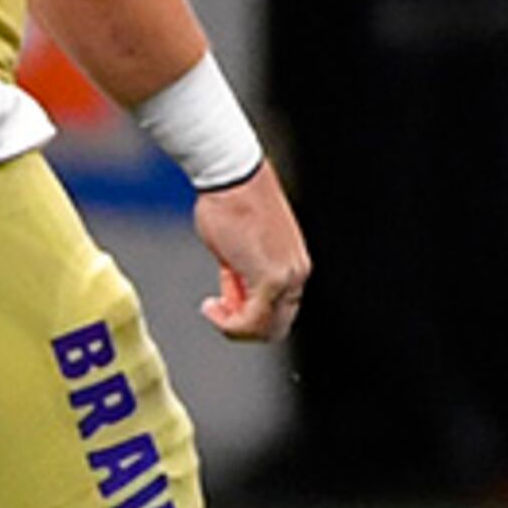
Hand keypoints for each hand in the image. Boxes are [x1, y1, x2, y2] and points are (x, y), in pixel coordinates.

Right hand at [193, 169, 310, 342]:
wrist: (233, 179)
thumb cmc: (230, 202)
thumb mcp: (236, 247)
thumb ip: (241, 274)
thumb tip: (234, 292)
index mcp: (293, 264)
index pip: (278, 309)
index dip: (247, 312)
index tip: (222, 296)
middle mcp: (297, 273)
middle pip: (276, 325)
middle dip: (242, 325)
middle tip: (217, 307)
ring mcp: (287, 277)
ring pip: (266, 328)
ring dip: (234, 326)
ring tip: (213, 307)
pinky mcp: (271, 279)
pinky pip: (251, 320)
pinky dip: (228, 323)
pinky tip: (211, 307)